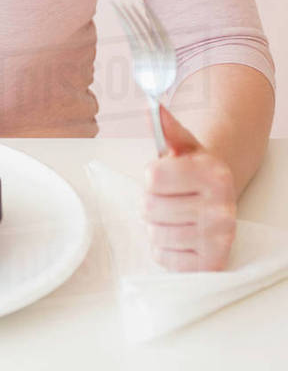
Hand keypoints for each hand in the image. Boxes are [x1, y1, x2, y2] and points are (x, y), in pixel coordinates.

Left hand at [142, 104, 235, 271]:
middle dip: (151, 202)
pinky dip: (164, 249)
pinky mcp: (212, 264)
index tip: (167, 176)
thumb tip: (151, 106)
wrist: (217, 200)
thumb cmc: (192, 172)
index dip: (152, 176)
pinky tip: (180, 236)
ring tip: (174, 217)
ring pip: (154, 234)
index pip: (151, 177)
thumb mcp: (182, 146)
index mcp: (214, 173)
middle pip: (149, 207)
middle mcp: (222, 206)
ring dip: (157, 226)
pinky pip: (163, 257)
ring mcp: (219, 238)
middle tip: (169, 199)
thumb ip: (166, 127)